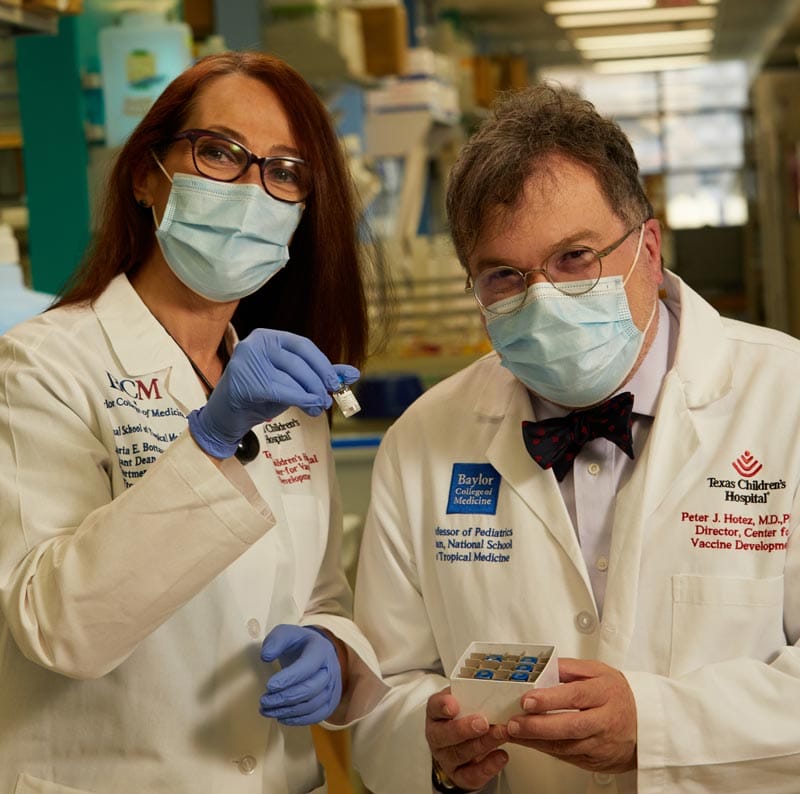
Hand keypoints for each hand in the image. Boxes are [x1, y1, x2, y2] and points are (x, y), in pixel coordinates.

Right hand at [187, 329, 358, 457]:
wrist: (226, 417)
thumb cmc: (259, 396)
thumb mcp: (292, 382)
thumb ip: (319, 375)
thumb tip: (352, 374)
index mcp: (268, 337)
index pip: (303, 346)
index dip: (323, 364)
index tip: (338, 382)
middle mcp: (256, 343)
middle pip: (299, 361)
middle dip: (319, 382)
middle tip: (329, 399)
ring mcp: (248, 361)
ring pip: (292, 377)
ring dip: (311, 394)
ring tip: (318, 406)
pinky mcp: (245, 381)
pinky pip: (281, 390)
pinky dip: (300, 398)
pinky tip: (309, 406)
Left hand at [259, 625, 342, 725]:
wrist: (315, 651)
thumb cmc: (299, 643)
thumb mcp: (286, 634)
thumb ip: (275, 641)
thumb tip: (266, 656)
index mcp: (320, 650)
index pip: (307, 667)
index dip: (288, 678)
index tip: (269, 686)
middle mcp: (330, 669)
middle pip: (310, 689)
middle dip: (284, 698)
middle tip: (264, 701)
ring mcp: (332, 687)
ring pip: (312, 705)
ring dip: (288, 711)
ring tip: (267, 710)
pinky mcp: (330, 701)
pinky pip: (317, 715)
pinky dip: (298, 720)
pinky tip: (281, 717)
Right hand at [426, 687, 508, 790]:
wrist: (461, 742)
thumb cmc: (463, 717)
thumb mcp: (462, 700)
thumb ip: (470, 695)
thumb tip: (490, 686)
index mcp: (436, 714)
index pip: (434, 707)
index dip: (443, 706)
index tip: (453, 705)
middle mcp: (437, 736)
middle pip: (444, 735)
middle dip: (465, 729)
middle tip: (483, 722)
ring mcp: (446, 757)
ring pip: (460, 753)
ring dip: (483, 744)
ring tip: (500, 733)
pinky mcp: (458, 775)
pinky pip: (471, 776)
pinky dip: (488, 767)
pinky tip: (501, 756)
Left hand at [505, 658, 636, 773]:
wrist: (646, 724)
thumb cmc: (618, 694)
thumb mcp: (598, 671)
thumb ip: (569, 667)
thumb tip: (543, 666)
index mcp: (605, 693)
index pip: (576, 696)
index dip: (550, 699)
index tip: (527, 700)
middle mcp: (605, 720)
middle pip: (570, 726)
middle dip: (538, 726)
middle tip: (514, 723)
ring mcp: (602, 744)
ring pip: (567, 747)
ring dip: (537, 742)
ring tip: (514, 734)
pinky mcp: (597, 760)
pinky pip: (568, 757)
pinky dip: (547, 751)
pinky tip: (530, 743)